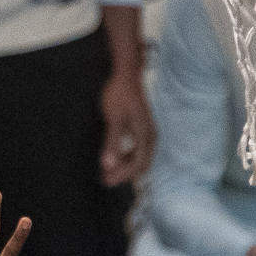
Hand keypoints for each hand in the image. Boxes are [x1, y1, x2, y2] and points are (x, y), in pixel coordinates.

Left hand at [99, 64, 154, 185]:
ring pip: (139, 156)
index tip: (107, 181)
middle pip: (140, 162)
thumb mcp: (114, 118)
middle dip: (124, 174)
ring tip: (108, 172)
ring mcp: (147, 131)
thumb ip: (112, 142)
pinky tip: (115, 157)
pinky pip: (137, 147)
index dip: (122, 174)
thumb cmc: (119, 94)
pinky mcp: (142, 127)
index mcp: (145, 135)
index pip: (137, 163)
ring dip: (124, 165)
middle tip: (106, 181)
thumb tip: (108, 164)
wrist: (127, 74)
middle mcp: (150, 135)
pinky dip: (126, 155)